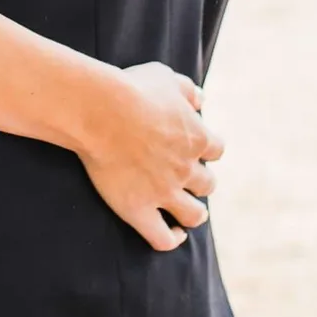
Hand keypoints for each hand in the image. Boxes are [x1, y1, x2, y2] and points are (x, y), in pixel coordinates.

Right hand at [76, 63, 222, 252]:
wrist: (100, 110)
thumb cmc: (131, 88)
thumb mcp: (166, 77)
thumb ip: (188, 90)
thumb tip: (202, 100)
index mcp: (196, 137)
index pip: (216, 150)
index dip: (206, 150)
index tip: (194, 149)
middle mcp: (186, 168)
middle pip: (208, 184)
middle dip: (199, 181)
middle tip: (184, 178)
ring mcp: (164, 192)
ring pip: (193, 215)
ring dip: (194, 214)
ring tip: (187, 213)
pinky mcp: (139, 210)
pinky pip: (163, 238)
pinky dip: (172, 239)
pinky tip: (173, 234)